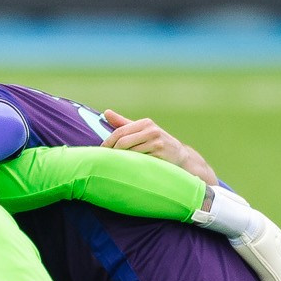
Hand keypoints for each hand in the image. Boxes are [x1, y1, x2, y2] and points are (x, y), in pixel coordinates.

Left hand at [102, 109, 217, 186]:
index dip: (108, 141)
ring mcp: (157, 143)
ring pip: (130, 152)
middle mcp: (152, 130)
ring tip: (114, 164)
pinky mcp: (160, 154)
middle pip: (123, 141)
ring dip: (120, 159)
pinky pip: (139, 160)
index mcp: (146, 123)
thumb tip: (106, 112)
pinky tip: (127, 168)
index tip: (101, 150)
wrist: (180, 156)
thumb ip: (123, 123)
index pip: (120, 131)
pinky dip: (131, 164)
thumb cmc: (156, 143)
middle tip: (105, 159)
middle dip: (112, 151)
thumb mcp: (142, 130)